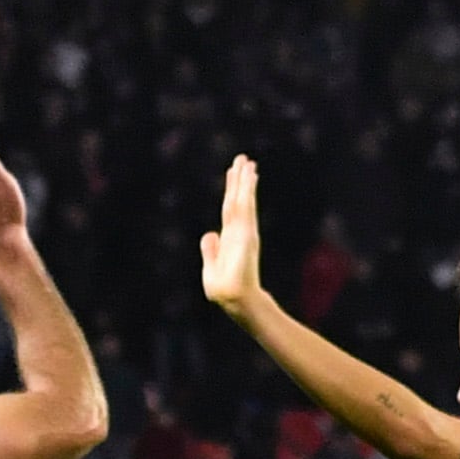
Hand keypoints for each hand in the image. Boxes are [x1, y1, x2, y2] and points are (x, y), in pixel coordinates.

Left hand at [198, 155, 268, 320]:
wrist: (234, 298)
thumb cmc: (223, 290)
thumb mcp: (210, 268)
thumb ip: (210, 250)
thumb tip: (209, 234)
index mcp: (229, 238)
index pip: (230, 210)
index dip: (232, 192)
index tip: (235, 174)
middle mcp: (239, 231)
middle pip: (238, 200)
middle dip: (241, 180)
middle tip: (245, 160)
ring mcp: (244, 230)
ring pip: (243, 199)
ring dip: (245, 180)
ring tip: (248, 162)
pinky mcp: (247, 230)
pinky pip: (246, 205)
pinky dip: (248, 189)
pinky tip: (250, 175)